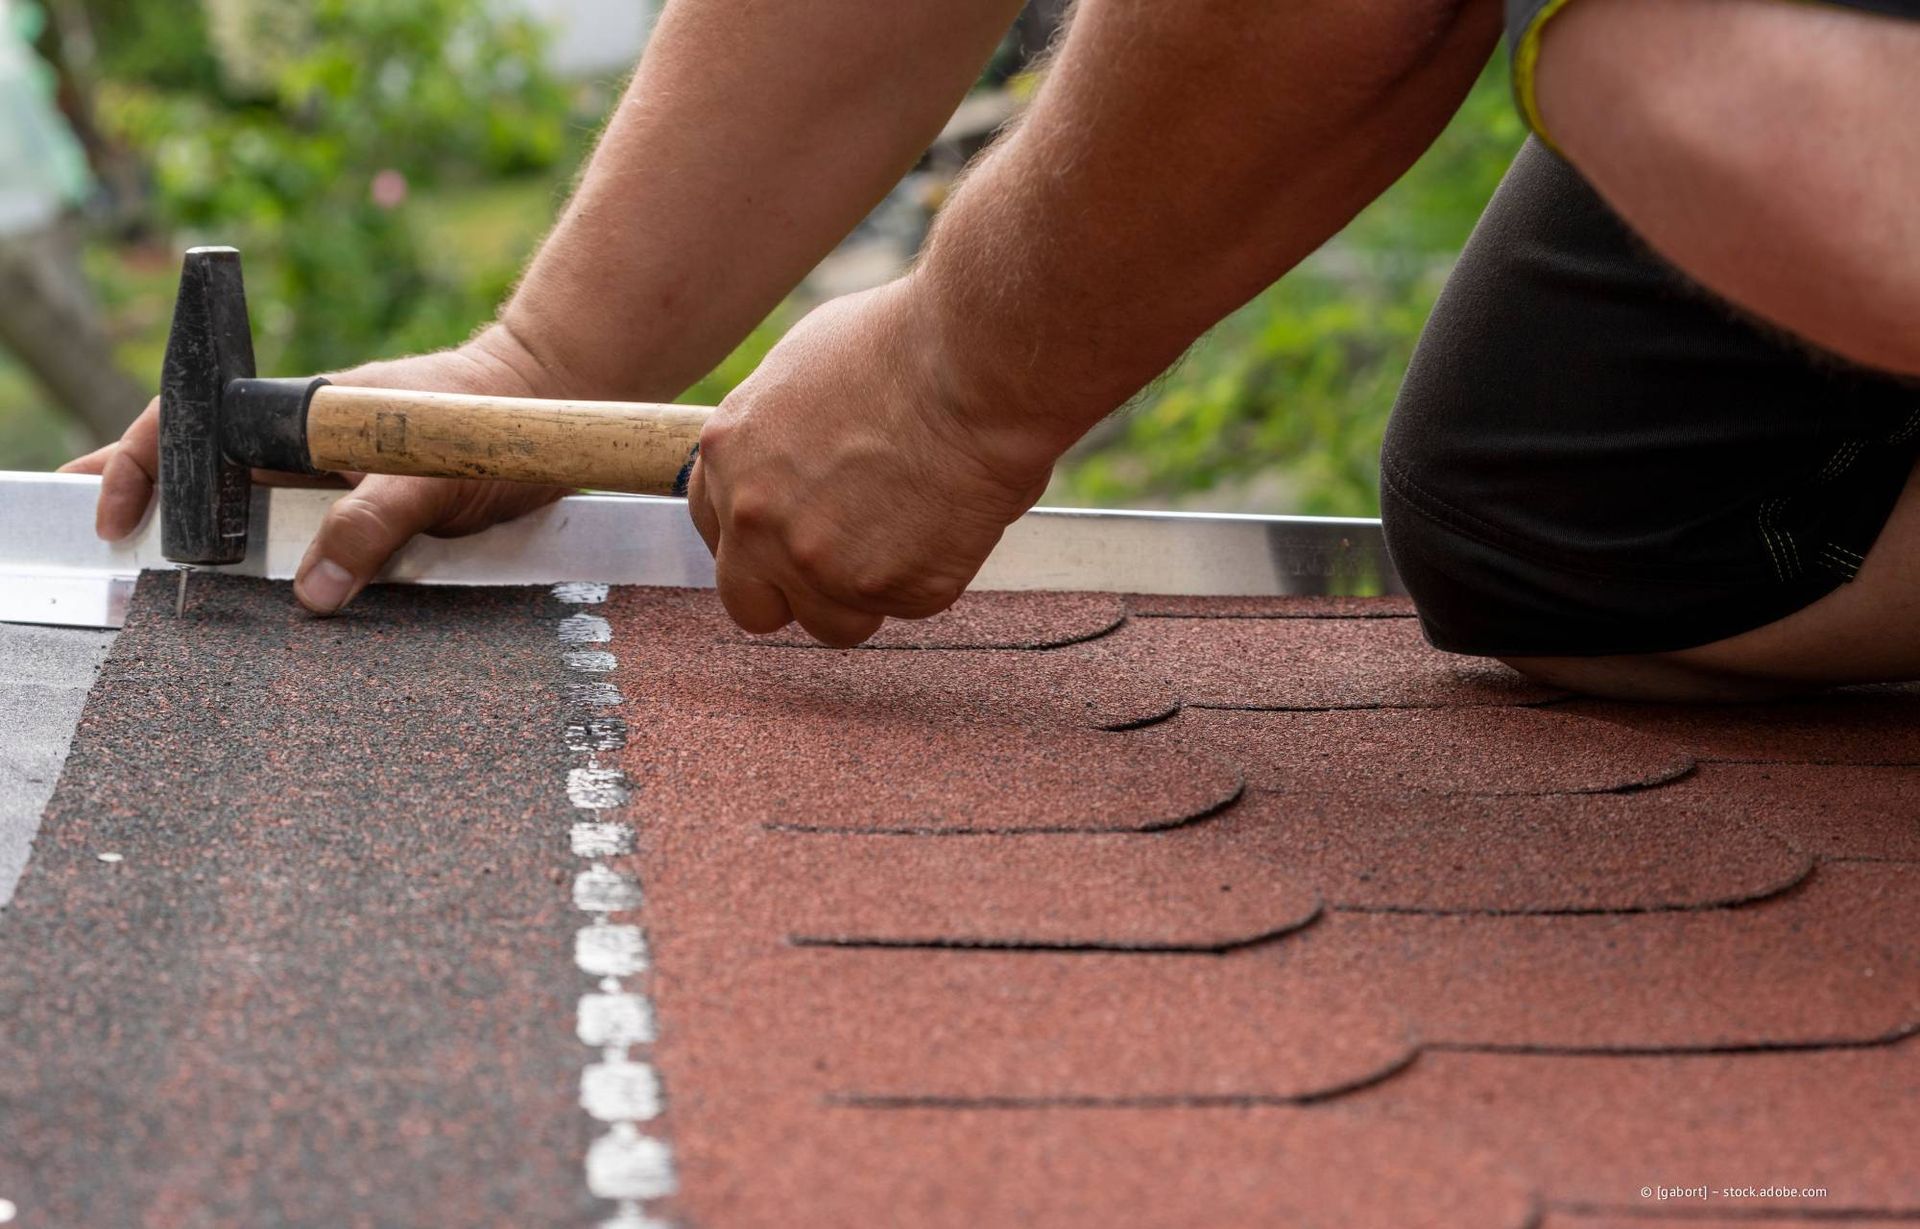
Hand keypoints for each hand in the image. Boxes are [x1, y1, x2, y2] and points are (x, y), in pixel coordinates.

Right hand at [58, 327, 570, 614]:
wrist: (551, 401)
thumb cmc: (494, 423)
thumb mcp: (433, 479)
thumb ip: (373, 526)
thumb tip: (311, 591)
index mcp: (303, 414)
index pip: (192, 424)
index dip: (139, 465)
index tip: (114, 513)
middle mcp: (310, 438)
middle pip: (207, 465)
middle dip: (148, 500)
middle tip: (98, 540)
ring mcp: (337, 466)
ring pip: (254, 499)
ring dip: (207, 533)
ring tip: (151, 566)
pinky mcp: (368, 494)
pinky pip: (306, 523)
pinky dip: (271, 551)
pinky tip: (251, 578)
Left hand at [686, 277, 1056, 646]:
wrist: (973, 364)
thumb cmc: (907, 342)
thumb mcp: (807, 363)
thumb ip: (781, 430)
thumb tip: (797, 456)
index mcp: (731, 456)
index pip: (716, 531)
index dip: (759, 538)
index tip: (799, 529)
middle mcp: (756, 519)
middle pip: (752, 605)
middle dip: (796, 593)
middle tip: (850, 558)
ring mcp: (816, 563)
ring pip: (833, 622)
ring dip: (868, 595)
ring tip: (915, 534)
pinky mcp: (883, 589)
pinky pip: (906, 604)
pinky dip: (932, 574)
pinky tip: (951, 520)